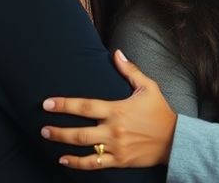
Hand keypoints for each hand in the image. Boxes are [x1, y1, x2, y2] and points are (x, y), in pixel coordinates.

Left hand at [40, 50, 176, 169]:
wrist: (175, 139)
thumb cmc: (160, 112)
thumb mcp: (149, 87)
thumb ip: (130, 71)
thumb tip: (117, 53)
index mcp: (117, 109)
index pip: (85, 106)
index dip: (64, 104)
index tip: (47, 103)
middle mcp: (114, 129)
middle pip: (79, 132)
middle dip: (57, 130)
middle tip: (43, 127)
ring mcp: (115, 147)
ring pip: (83, 148)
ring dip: (63, 144)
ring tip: (49, 138)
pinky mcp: (119, 160)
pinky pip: (94, 164)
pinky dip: (77, 163)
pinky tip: (64, 160)